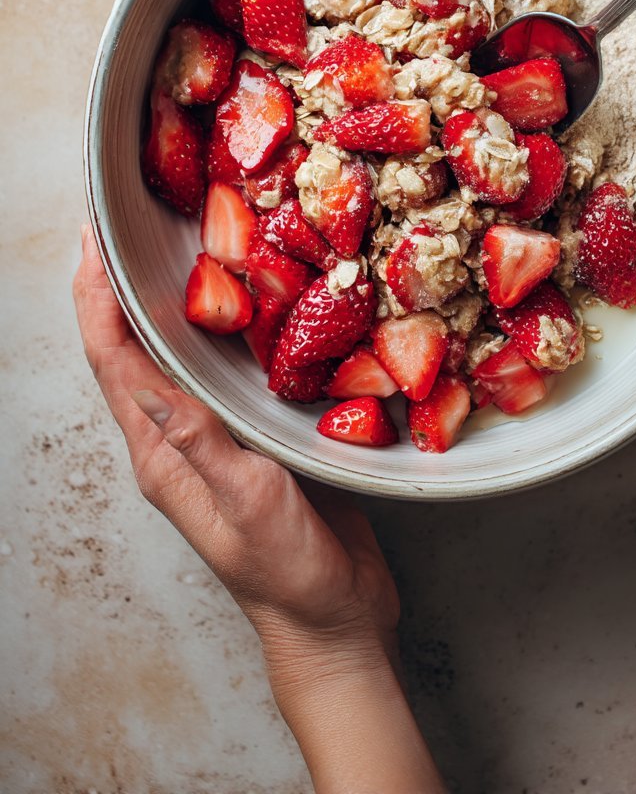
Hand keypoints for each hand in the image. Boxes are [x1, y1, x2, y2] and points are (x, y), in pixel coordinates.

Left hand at [73, 228, 444, 793]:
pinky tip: (246, 301)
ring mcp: (214, 439)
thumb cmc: (289, 574)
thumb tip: (149, 382)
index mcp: (163, 457)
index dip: (96, 301)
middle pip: (133, 351)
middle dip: (117, 288)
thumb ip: (201, 444)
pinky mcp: (253, 438)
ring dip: (163, 302)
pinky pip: (222, 372)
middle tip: (121, 227)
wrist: (333, 619)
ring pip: (175, 357)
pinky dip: (220, 329)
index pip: (114, 364)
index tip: (91, 243)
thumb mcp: (247, 504)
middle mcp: (178, 441)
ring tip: (171, 247)